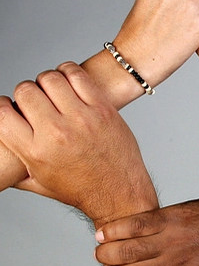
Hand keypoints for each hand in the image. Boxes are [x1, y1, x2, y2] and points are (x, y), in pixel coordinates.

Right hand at [0, 62, 156, 224]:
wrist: (119, 192)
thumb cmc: (81, 189)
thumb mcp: (39, 182)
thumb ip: (15, 164)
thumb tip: (0, 155)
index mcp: (35, 151)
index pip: (2, 112)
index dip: (3, 106)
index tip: (12, 107)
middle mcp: (56, 132)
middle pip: (26, 90)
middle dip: (27, 93)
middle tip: (39, 102)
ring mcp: (82, 118)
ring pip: (50, 78)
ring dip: (48, 82)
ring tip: (55, 92)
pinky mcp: (103, 109)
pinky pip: (78, 75)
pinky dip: (70, 72)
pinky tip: (70, 82)